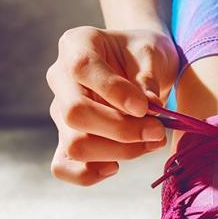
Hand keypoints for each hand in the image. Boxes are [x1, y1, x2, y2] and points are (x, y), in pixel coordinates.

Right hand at [47, 26, 177, 185]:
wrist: (141, 64)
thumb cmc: (144, 54)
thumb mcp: (152, 53)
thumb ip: (147, 78)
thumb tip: (147, 108)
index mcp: (77, 45)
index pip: (82, 68)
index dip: (114, 92)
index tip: (146, 107)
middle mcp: (60, 78)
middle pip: (74, 113)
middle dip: (121, 130)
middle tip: (157, 131)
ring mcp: (61, 110)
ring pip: (75, 143)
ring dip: (118, 151)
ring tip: (152, 142)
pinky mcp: (67, 138)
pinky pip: (63, 165)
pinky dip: (88, 173)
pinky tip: (116, 166)